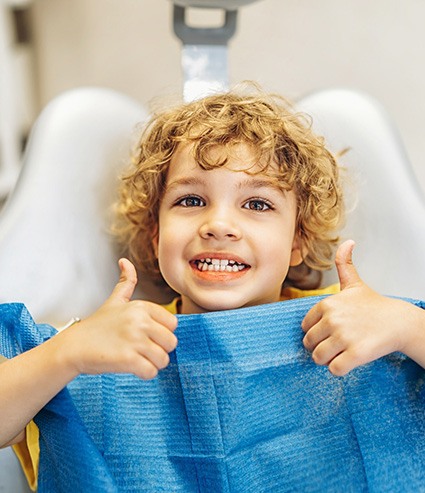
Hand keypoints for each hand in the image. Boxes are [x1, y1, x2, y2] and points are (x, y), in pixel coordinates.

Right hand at [56, 258, 177, 379]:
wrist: (73, 346)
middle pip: (171, 342)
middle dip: (160, 350)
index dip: (162, 334)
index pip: (173, 324)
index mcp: (141, 306)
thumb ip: (126, 282)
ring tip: (138, 359)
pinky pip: (151, 372)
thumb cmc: (96, 326)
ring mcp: (134, 340)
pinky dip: (145, 374)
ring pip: (163, 359)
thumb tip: (125, 261)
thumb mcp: (114, 301)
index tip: (147, 336)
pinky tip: (133, 368)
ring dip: (153, 364)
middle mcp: (140, 321)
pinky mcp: (128, 359)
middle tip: (143, 351)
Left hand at [301, 240, 420, 375]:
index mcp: (327, 304)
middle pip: (309, 344)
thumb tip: (348, 241)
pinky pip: (334, 370)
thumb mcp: (355, 283)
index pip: (305, 327)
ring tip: (342, 353)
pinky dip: (339, 370)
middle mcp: (332, 319)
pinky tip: (350, 361)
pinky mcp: (355, 354)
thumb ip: (344, 264)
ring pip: (318, 358)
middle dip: (320, 347)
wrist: (399, 322)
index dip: (317, 332)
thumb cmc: (373, 305)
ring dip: (328, 360)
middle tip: (337, 345)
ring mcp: (343, 336)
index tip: (331, 331)